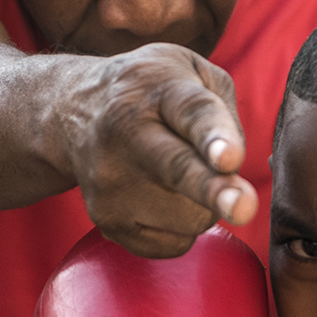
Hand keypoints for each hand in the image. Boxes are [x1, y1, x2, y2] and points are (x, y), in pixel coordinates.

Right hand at [58, 43, 258, 257]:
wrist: (73, 110)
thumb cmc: (152, 94)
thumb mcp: (192, 73)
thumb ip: (225, 111)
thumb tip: (234, 171)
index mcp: (158, 89)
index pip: (193, 113)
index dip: (215, 138)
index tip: (230, 158)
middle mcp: (127, 133)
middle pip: (179, 170)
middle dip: (213, 190)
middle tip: (244, 208)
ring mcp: (112, 181)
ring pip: (191, 217)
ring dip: (204, 205)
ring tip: (179, 176)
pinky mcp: (106, 220)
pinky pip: (175, 243)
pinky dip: (183, 228)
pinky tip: (162, 198)